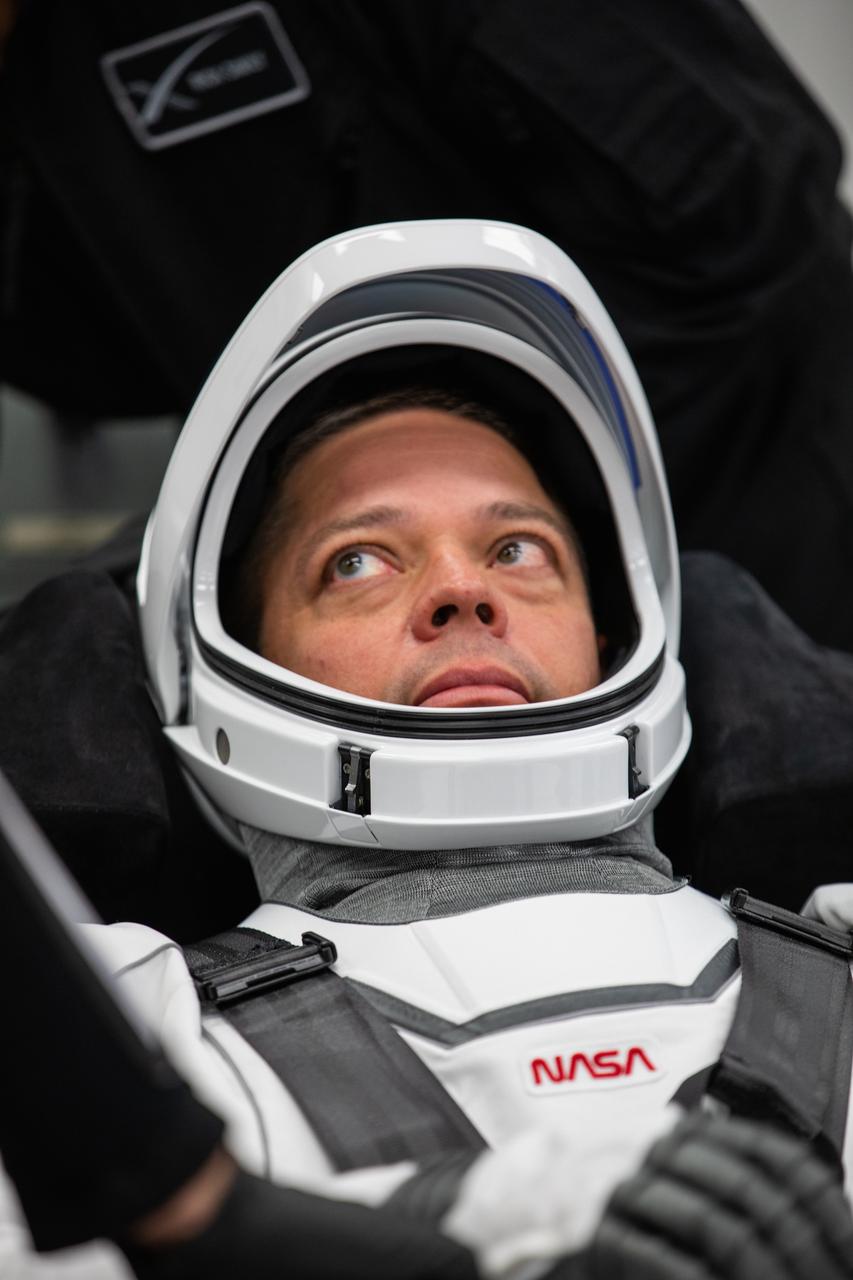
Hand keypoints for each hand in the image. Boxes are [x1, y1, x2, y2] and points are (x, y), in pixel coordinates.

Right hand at [578, 1110, 852, 1279]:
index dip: (822, 1204)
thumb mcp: (726, 1199)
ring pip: (710, 1223)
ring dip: (758, 1267)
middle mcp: (664, 1149)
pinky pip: (661, 1259)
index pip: (776, 1154)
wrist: (616, 1256)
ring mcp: (632, 1190)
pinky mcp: (605, 1237)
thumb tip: (840, 1222)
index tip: (848, 1252)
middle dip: (796, 1244)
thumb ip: (769, 1192)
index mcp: (700, 1130)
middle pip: (747, 1187)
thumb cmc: (680, 1233)